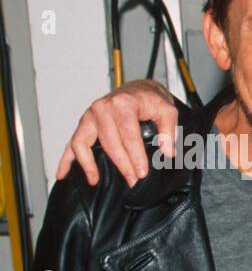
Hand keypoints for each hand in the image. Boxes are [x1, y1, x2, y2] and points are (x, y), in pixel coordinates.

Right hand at [55, 80, 177, 186]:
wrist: (139, 90)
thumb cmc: (151, 99)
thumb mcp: (167, 110)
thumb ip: (169, 131)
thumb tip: (167, 152)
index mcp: (122, 104)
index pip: (128, 135)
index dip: (135, 156)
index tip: (142, 173)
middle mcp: (102, 108)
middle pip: (109, 142)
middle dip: (121, 164)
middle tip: (132, 180)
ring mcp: (90, 116)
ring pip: (83, 142)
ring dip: (88, 164)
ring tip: (95, 180)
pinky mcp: (84, 124)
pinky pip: (71, 142)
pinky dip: (66, 159)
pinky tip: (63, 174)